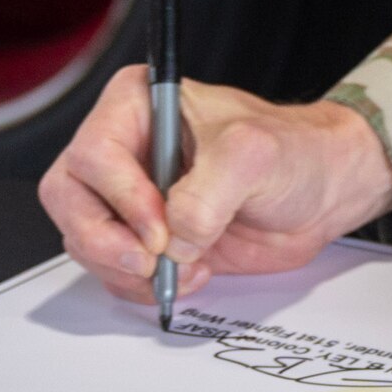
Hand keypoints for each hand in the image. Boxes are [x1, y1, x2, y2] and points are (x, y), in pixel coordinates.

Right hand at [38, 67, 391, 303]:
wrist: (323, 193)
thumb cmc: (294, 152)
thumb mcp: (254, 154)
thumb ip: (207, 193)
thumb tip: (173, 238)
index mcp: (137, 106)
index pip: (93, 155)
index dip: (121, 197)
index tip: (161, 227)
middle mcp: (124, 151)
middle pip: (69, 199)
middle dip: (104, 240)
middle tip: (149, 262)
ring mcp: (130, 199)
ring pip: (85, 241)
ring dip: (128, 268)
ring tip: (185, 267)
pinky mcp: (145, 240)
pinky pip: (115, 271)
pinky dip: (144, 286)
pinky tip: (190, 274)